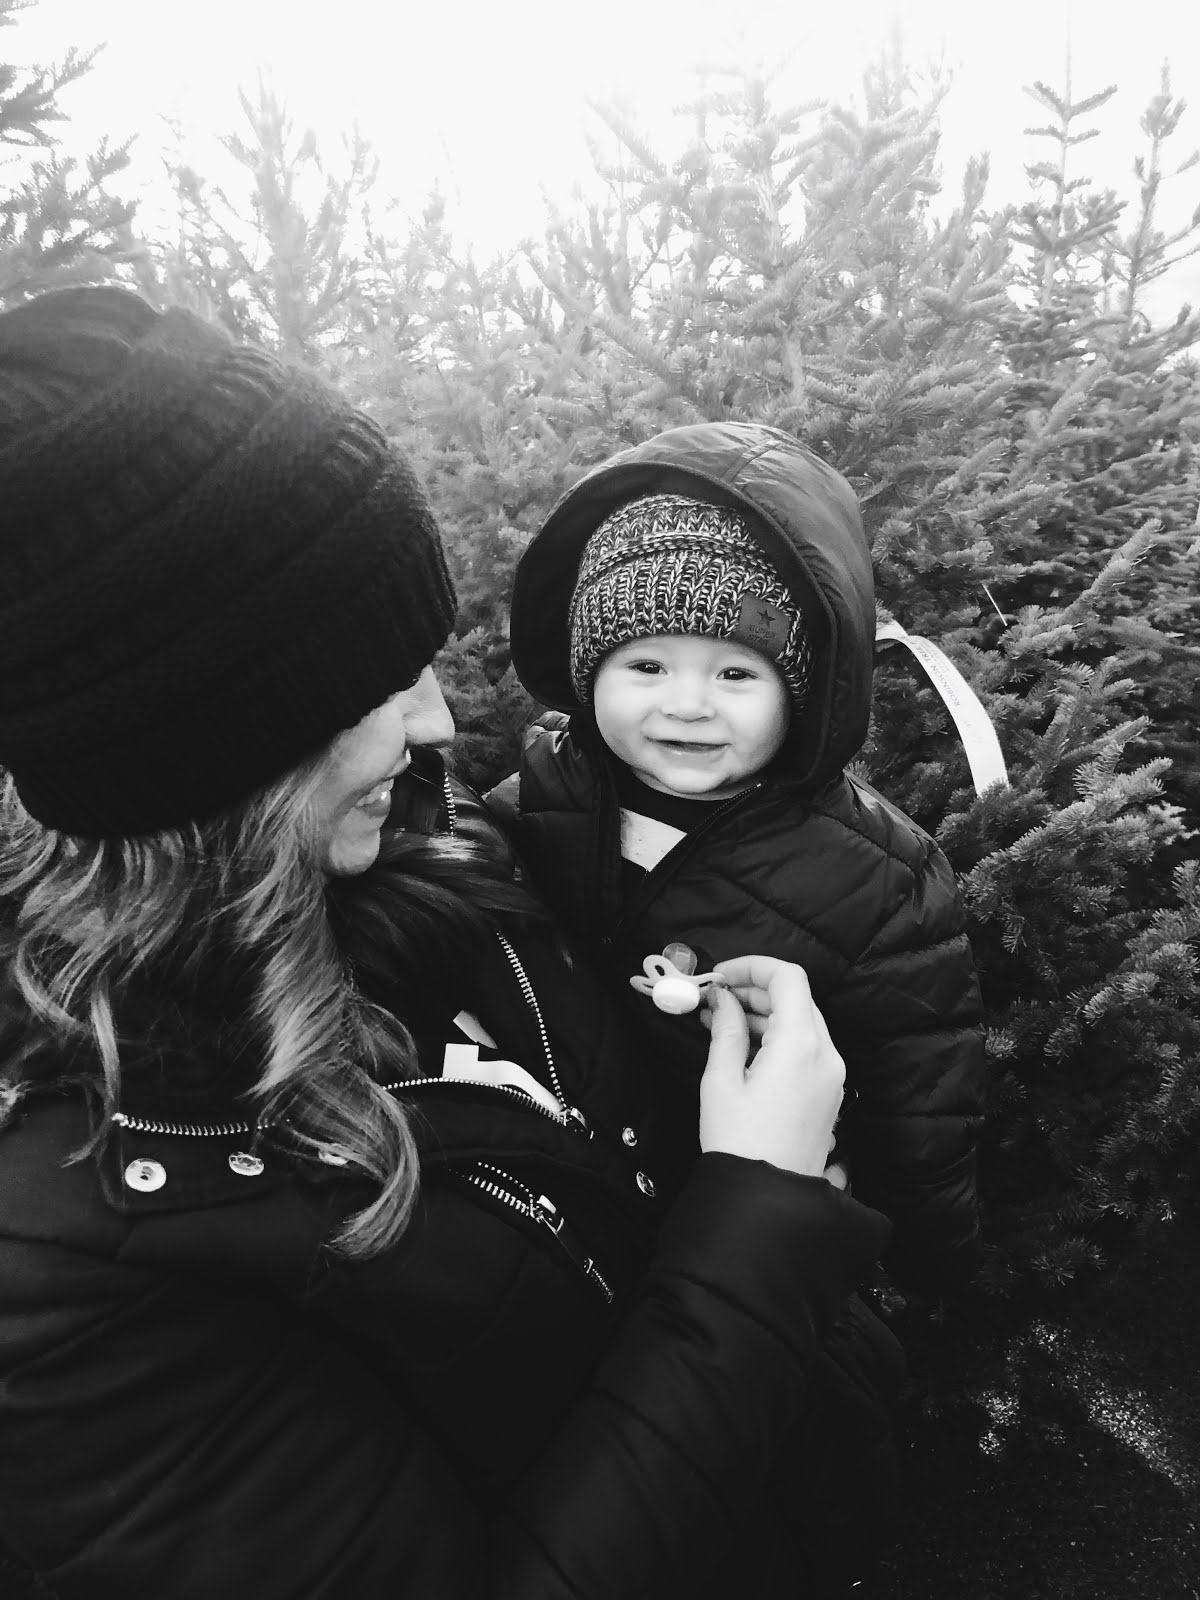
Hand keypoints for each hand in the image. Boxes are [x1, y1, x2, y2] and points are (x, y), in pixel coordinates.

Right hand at [699, 956, 844, 1179]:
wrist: (768, 1199)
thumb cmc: (739, 1142)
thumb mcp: (721, 1080)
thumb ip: (726, 1030)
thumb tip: (723, 999)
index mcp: (800, 1045)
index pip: (787, 978)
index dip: (753, 967)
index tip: (720, 976)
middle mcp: (826, 1055)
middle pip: (797, 998)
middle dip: (755, 991)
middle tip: (716, 1000)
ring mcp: (832, 1076)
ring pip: (803, 1023)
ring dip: (766, 1015)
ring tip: (721, 1023)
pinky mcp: (829, 1094)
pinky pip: (807, 1049)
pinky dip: (779, 1039)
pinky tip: (745, 1049)